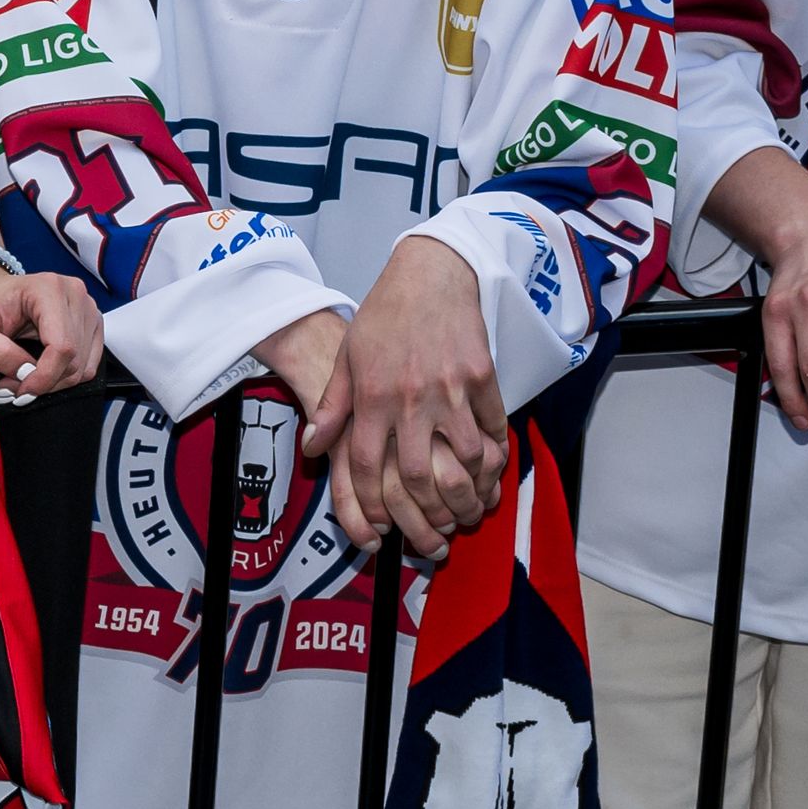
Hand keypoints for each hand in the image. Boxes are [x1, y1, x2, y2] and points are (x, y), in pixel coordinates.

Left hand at [0, 253, 102, 393]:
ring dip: (53, 382)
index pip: (62, 346)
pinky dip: (64, 377)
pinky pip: (87, 365)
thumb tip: (26, 373)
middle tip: (12, 387)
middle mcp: (74, 294)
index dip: (44, 377)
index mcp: (48, 288)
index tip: (21, 391)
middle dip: (44, 382)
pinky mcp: (90, 325)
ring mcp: (86, 309)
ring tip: (21, 379)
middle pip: (74, 359)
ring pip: (81, 366)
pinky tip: (39, 373)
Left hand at [325, 237, 513, 554]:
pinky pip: (492, 427)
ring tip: (468, 509)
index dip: (370, 502)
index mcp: (372, 396)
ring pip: (462, 456)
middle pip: (417, 473)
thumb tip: (313, 447)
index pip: (366, 463)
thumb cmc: (384, 318)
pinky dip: (494, 455)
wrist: (430, 276)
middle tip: (434, 532)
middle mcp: (410, 398)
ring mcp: (449, 389)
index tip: (379, 525)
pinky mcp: (482, 377)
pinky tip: (490, 472)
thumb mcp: (347, 359)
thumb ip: (331, 406)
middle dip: (424, 511)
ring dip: (467, 489)